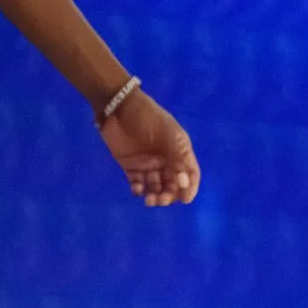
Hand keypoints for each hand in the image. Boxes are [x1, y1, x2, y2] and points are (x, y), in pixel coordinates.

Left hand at [100, 89, 198, 204]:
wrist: (118, 107)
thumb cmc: (148, 117)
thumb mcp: (168, 133)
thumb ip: (178, 157)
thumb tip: (184, 182)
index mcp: (179, 151)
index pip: (190, 173)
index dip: (190, 187)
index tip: (185, 199)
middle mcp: (166, 160)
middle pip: (173, 184)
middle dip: (170, 195)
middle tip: (161, 200)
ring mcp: (148, 164)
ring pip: (156, 187)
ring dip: (155, 196)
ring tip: (149, 200)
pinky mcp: (130, 166)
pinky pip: (137, 183)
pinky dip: (139, 190)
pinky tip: (137, 190)